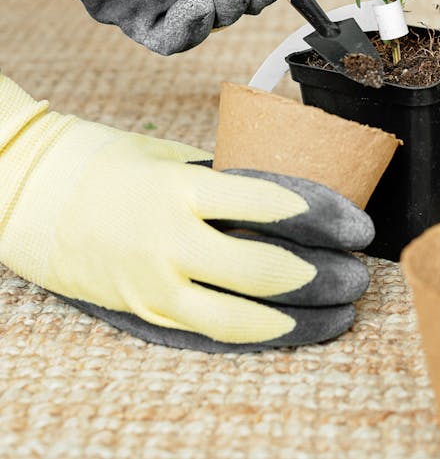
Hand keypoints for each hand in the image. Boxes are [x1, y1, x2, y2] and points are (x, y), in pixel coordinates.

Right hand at [0, 73, 372, 351]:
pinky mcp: (146, 312)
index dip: (322, 215)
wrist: (27, 198)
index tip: (355, 222)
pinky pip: (210, 332)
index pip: (269, 205)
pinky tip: (290, 330)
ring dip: (300, 320)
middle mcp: (172, 243)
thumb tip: (275, 191)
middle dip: (324, 276)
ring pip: (243, 318)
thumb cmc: (98, 162)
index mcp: (180, 190)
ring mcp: (157, 285)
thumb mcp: (164, 155)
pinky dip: (257, 334)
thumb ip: (218, 177)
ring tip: (339, 313)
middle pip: (267, 271)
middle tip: (357, 272)